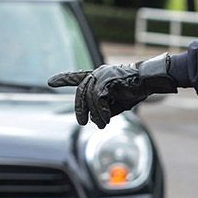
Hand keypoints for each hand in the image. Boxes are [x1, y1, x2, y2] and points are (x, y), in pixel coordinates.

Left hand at [48, 54, 177, 127]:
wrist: (147, 80)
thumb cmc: (134, 91)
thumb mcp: (116, 103)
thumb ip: (103, 109)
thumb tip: (94, 121)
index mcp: (98, 76)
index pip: (77, 77)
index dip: (63, 79)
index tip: (50, 82)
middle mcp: (97, 73)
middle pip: (80, 93)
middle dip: (80, 110)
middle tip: (82, 123)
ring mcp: (101, 75)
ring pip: (89, 99)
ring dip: (96, 115)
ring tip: (102, 124)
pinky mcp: (106, 79)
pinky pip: (98, 99)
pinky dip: (101, 112)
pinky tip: (106, 119)